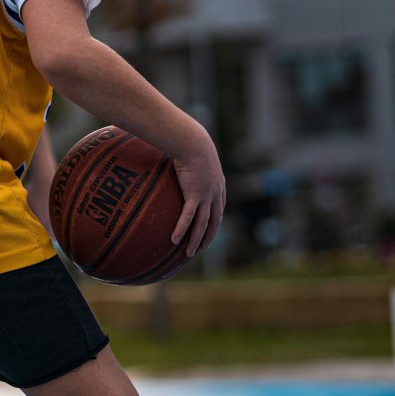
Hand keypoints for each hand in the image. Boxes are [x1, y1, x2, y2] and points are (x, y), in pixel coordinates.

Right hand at [171, 143, 226, 257]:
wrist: (194, 142)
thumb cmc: (191, 144)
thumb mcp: (194, 156)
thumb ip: (188, 162)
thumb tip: (175, 160)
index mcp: (218, 185)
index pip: (219, 207)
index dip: (216, 220)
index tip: (211, 229)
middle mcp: (215, 193)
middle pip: (214, 220)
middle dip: (209, 236)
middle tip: (203, 248)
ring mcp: (206, 196)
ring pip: (203, 224)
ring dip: (196, 240)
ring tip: (189, 253)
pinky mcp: (195, 195)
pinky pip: (188, 217)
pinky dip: (182, 229)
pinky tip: (175, 240)